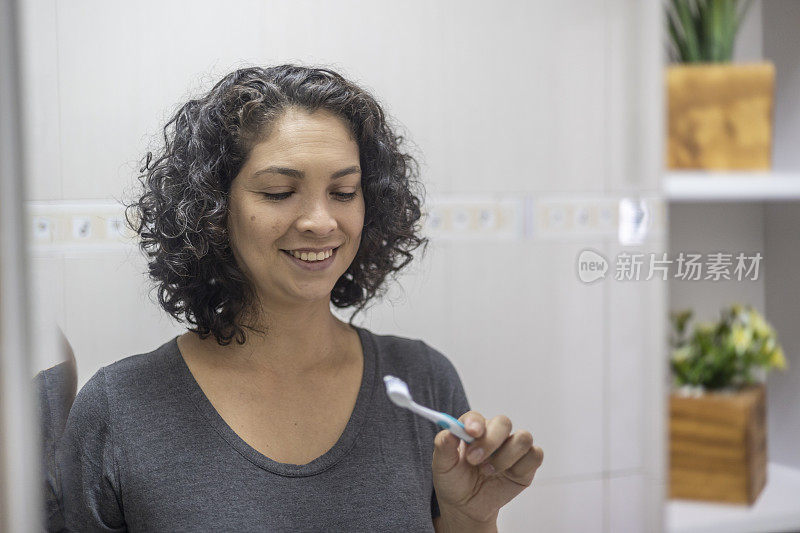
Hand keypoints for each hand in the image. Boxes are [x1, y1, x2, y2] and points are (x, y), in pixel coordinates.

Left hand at [431, 411, 543, 529]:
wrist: (467, 506)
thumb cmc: (454, 481)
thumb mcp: (442, 466)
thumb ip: (443, 446)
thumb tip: (448, 431)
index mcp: (473, 430)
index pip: (477, 417)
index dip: (475, 422)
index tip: (470, 432)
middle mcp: (494, 434)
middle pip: (503, 423)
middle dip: (491, 441)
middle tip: (474, 460)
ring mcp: (512, 448)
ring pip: (523, 438)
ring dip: (505, 456)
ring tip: (488, 472)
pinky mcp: (526, 464)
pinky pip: (535, 455)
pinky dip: (523, 466)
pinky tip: (507, 475)